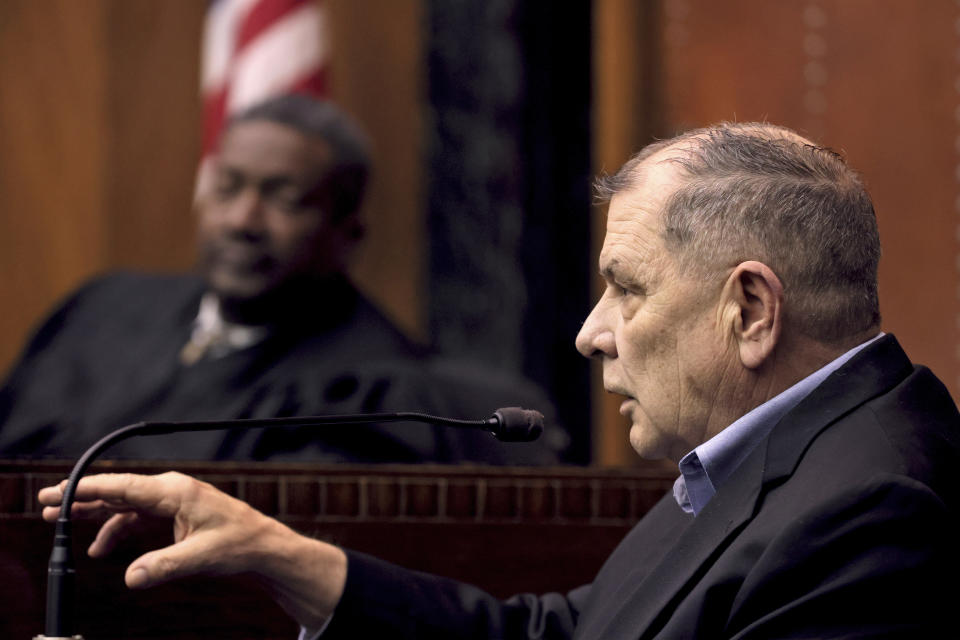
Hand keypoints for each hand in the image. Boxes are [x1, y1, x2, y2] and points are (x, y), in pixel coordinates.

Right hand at [38, 471, 346, 628]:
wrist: (263, 548)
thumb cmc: (239, 545)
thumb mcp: (201, 558)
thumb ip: (164, 566)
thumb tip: (131, 577)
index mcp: (176, 491)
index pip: (123, 486)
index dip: (88, 489)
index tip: (60, 491)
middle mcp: (171, 491)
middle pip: (118, 490)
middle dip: (82, 497)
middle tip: (46, 503)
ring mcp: (172, 502)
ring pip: (124, 504)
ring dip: (95, 514)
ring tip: (62, 524)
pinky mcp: (174, 515)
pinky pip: (136, 518)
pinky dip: (116, 530)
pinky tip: (100, 547)